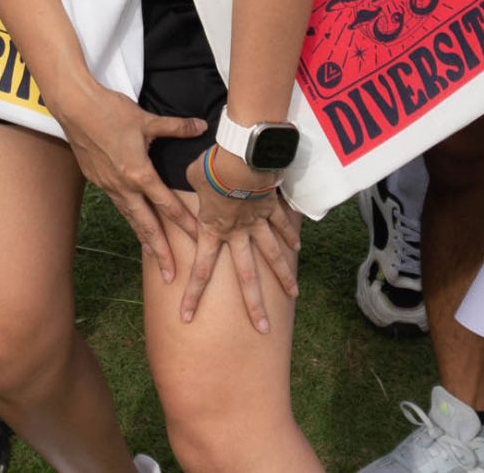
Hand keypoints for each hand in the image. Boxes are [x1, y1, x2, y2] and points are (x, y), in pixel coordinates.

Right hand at [53, 80, 203, 282]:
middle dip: (160, 252)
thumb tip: (200, 126)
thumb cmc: (110, 111)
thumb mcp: (147, 120)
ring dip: (143, 238)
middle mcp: (123, 186)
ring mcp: (107, 185)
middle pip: (146, 225)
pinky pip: (118, 204)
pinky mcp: (97, 179)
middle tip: (171, 275)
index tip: (198, 241)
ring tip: (154, 256)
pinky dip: (129, 217)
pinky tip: (134, 220)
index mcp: (139, 173)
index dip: (185, 224)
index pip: (167, 205)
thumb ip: (176, 127)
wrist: (74, 107)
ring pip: (130, 217)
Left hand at [179, 146, 301, 333]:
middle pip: (247, 276)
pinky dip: (289, 235)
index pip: (200, 269)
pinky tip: (297, 248)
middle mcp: (237, 233)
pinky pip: (282, 224)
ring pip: (273, 256)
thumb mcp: (192, 176)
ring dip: (284, 276)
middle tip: (262, 327)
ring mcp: (257, 222)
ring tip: (293, 295)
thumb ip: (192, 183)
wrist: (242, 156)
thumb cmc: (212, 166)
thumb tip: (193, 176)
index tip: (186, 317)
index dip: (193, 294)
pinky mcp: (271, 207)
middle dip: (254, 305)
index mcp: (213, 230)